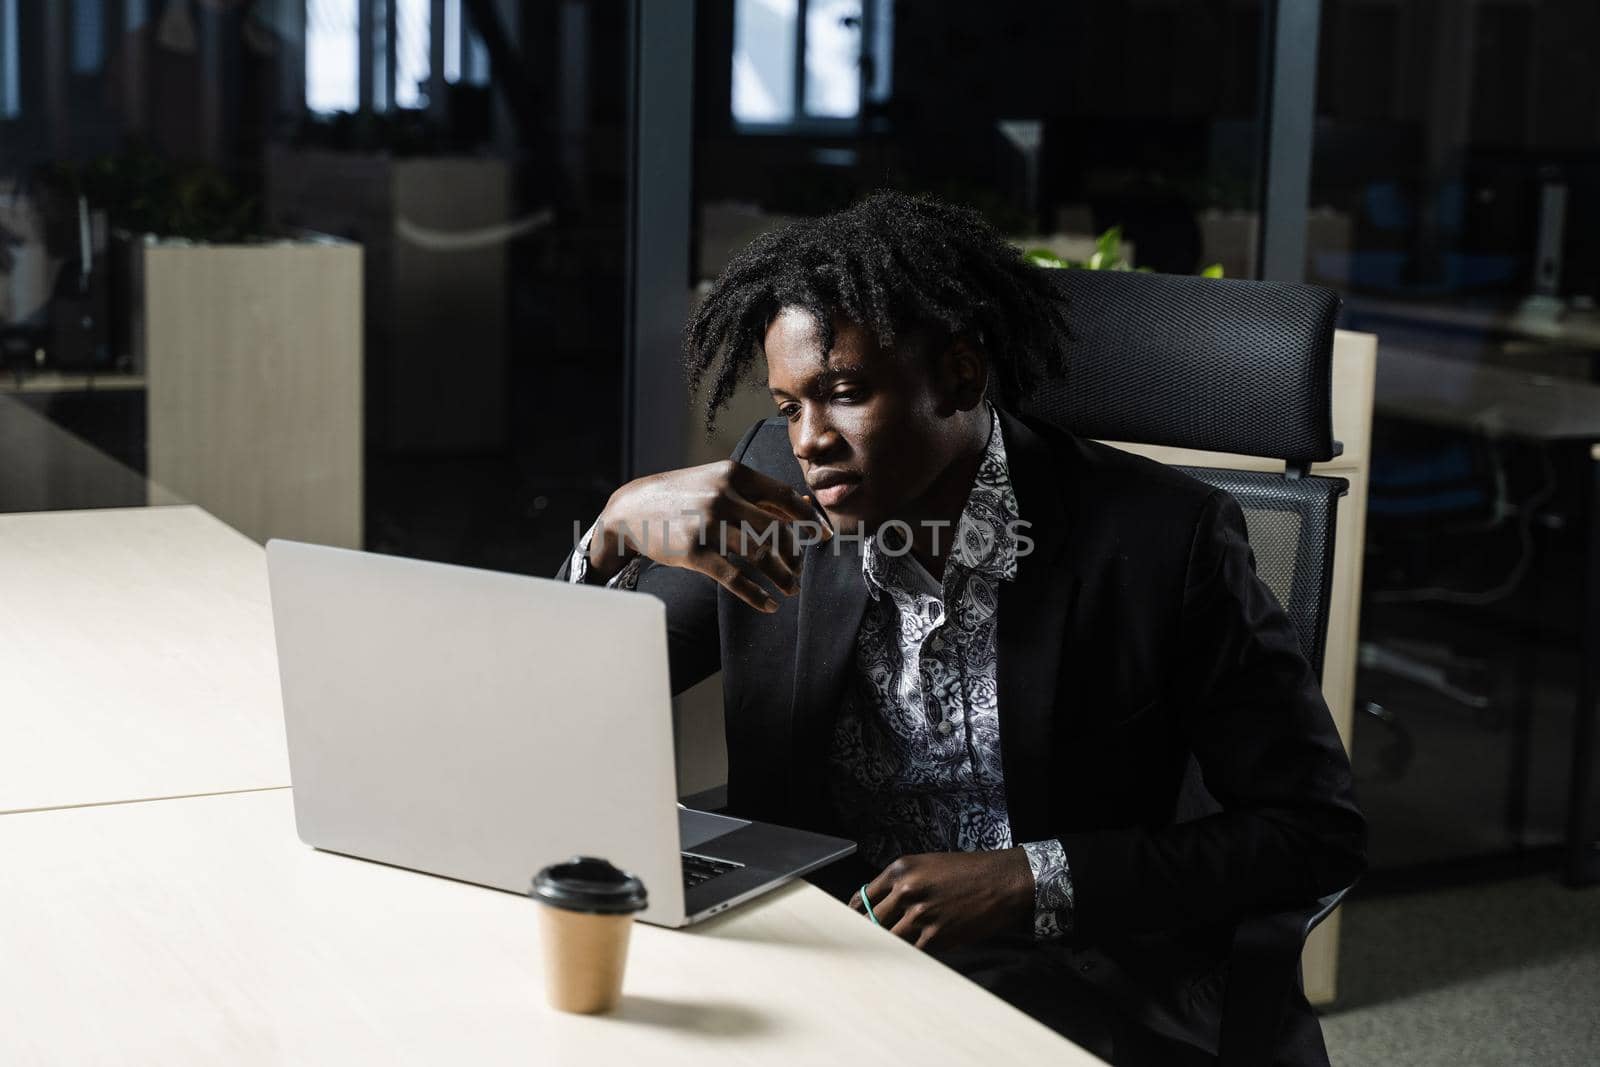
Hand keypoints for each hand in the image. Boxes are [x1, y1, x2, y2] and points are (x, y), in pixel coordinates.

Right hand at [590, 460, 829, 610]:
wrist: (631, 509)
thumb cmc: (682, 496)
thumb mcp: (717, 482)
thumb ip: (758, 493)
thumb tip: (803, 503)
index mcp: (733, 474)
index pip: (783, 497)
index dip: (808, 519)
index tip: (823, 536)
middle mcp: (723, 495)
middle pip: (775, 529)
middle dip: (795, 555)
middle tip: (802, 571)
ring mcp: (708, 523)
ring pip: (759, 554)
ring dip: (782, 576)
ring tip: (792, 590)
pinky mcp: (693, 551)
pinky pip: (733, 577)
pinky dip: (756, 594)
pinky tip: (769, 604)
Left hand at [850, 849, 1034, 951]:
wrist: (1002, 882)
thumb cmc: (968, 871)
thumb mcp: (927, 865)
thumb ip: (901, 883)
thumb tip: (880, 906)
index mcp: (899, 870)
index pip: (862, 897)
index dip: (856, 913)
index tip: (854, 923)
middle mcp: (906, 890)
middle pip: (871, 920)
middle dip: (868, 932)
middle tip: (861, 944)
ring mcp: (920, 914)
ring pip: (889, 938)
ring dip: (888, 945)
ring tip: (882, 955)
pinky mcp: (936, 935)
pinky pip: (912, 951)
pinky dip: (909, 954)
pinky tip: (908, 955)